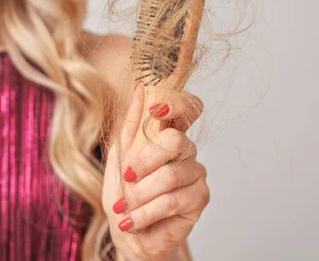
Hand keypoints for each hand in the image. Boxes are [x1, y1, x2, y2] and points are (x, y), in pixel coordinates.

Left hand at [102, 83, 209, 260]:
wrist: (128, 230)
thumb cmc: (124, 192)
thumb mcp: (119, 156)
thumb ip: (131, 124)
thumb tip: (139, 87)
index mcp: (168, 134)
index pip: (187, 107)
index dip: (177, 104)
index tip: (157, 110)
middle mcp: (186, 150)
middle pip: (176, 141)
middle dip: (144, 160)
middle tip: (127, 176)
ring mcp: (196, 173)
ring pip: (169, 175)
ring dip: (139, 194)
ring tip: (125, 206)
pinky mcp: (199, 198)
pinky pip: (171, 200)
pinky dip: (145, 212)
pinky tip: (132, 220)